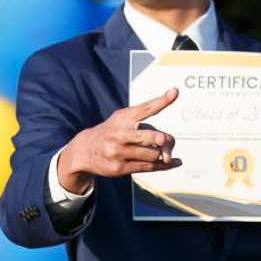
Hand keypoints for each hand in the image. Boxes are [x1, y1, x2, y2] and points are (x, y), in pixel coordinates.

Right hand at [56, 88, 181, 192]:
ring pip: (153, 154)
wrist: (85, 150)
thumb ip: (147, 127)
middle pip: (150, 136)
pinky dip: (164, 165)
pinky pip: (149, 167)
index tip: (175, 92)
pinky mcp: (120, 168)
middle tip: (163, 139)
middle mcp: (120, 134)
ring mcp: (118, 152)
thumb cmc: (112, 133)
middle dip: (162, 139)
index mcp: (123, 117)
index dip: (162, 100)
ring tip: (162, 152)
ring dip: (162, 154)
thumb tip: (167, 143)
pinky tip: (172, 162)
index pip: (145, 108)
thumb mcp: (124, 121)